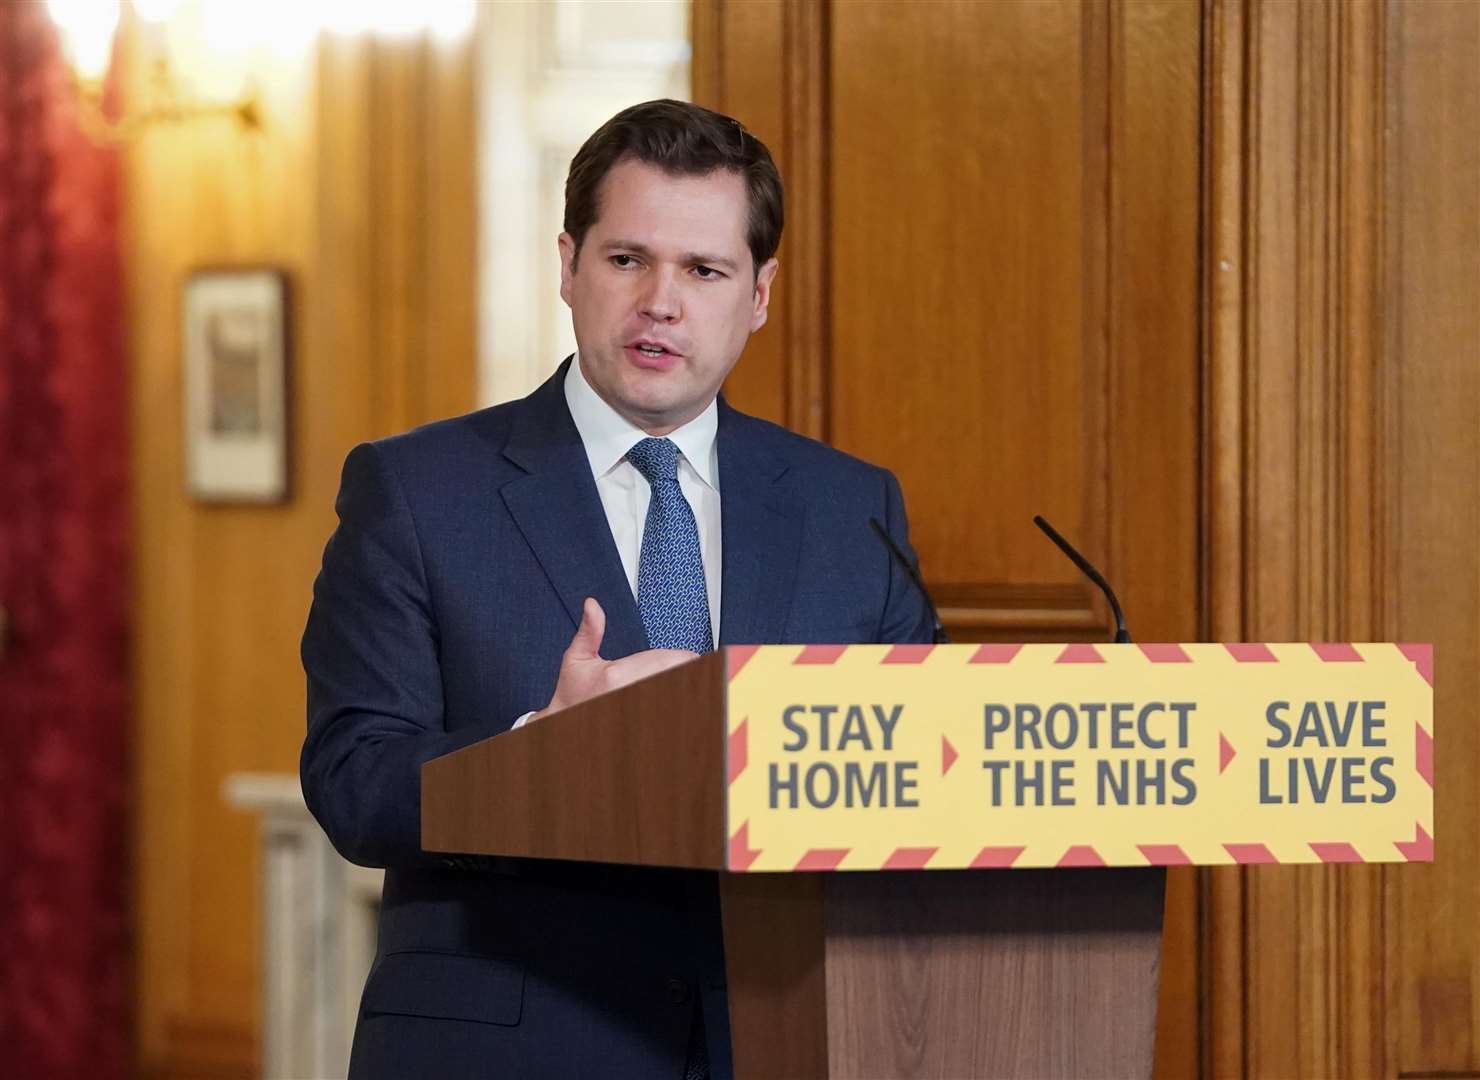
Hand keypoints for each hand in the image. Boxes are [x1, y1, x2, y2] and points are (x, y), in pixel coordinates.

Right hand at [530, 597, 698, 721]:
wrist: (564, 727)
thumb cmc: (572, 695)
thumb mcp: (576, 658)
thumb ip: (590, 631)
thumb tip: (592, 605)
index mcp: (619, 676)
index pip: (668, 660)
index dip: (683, 656)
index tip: (688, 657)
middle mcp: (631, 694)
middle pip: (679, 677)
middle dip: (689, 671)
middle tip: (695, 669)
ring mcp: (638, 711)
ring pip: (678, 695)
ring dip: (687, 689)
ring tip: (694, 685)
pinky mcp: (642, 727)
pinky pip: (671, 714)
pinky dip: (679, 705)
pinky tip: (683, 700)